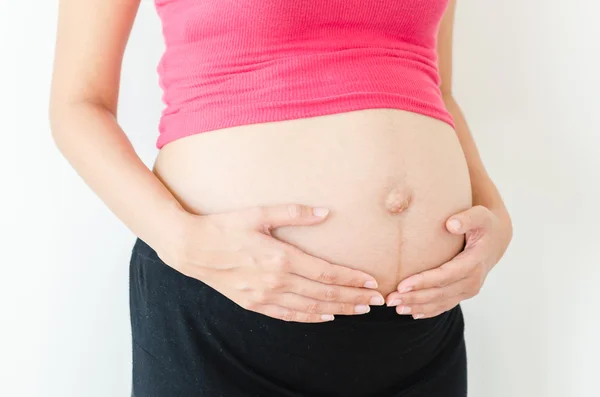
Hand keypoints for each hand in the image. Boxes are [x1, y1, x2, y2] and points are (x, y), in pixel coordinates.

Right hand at [158, 204, 384, 322]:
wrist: (191, 248)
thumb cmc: (224, 226)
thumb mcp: (258, 212)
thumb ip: (294, 212)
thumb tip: (326, 212)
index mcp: (280, 258)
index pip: (325, 272)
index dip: (351, 279)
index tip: (371, 282)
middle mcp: (275, 281)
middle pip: (323, 294)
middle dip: (353, 298)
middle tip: (376, 301)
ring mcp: (264, 297)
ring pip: (310, 308)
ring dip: (337, 310)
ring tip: (359, 311)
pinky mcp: (254, 304)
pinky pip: (288, 316)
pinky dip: (310, 318)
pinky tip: (326, 317)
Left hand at [385, 205, 511, 318]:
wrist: (496, 239)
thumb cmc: (484, 224)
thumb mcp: (480, 216)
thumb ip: (467, 218)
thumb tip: (451, 224)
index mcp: (475, 262)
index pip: (445, 275)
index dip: (423, 282)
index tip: (401, 285)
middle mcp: (473, 281)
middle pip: (439, 293)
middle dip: (414, 297)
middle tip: (390, 299)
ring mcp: (469, 289)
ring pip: (441, 303)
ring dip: (417, 307)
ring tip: (395, 307)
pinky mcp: (464, 293)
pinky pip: (445, 305)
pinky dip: (428, 311)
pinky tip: (412, 313)